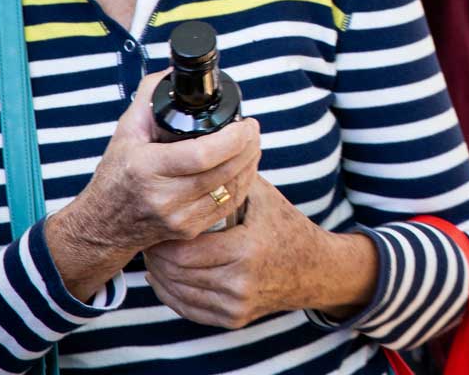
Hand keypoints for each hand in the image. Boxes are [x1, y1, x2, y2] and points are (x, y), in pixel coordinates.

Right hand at [44, 71, 260, 300]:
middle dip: (248, 147)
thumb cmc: (116, 173)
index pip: (202, 155)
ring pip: (231, 190)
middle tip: (253, 130)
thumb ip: (150, 96)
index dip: (233, 138)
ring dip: (250, 164)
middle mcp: (162, 197)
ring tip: (253, 145)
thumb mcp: (126, 131)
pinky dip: (242, 184)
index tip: (245, 123)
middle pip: (222, 172)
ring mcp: (177, 218)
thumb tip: (175, 71)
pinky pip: (227, 206)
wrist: (102, 226)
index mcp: (146, 168)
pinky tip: (245, 168)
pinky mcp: (188, 231)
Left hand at [144, 173, 377, 327]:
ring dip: (161, 273)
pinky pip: (188, 309)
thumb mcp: (263, 197)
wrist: (315, 269)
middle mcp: (241, 282)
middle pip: (176, 273)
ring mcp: (237, 305)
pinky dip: (171, 292)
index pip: (184, 251)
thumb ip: (231, 178)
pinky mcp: (234, 319)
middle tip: (153, 237)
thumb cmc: (286, 226)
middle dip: (158, 255)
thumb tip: (198, 150)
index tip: (160, 223)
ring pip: (177, 292)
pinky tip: (165, 276)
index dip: (165, 239)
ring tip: (157, 254)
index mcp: (247, 249)